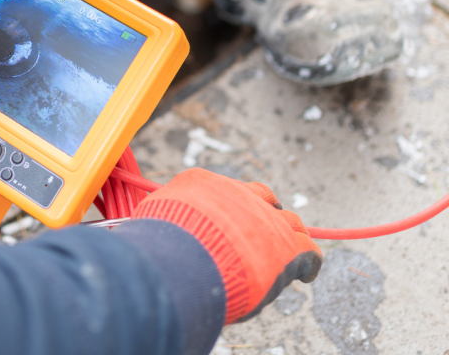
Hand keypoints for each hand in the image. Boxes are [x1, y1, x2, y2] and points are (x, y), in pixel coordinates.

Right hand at [133, 169, 321, 323]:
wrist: (185, 255)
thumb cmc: (161, 240)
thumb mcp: (152, 217)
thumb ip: (160, 217)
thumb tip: (148, 226)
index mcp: (204, 183)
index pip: (224, 190)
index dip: (230, 206)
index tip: (228, 219)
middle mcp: (238, 194)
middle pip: (261, 196)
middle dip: (264, 211)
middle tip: (262, 229)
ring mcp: (266, 218)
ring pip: (290, 220)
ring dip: (289, 234)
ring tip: (290, 247)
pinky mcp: (287, 246)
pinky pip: (309, 250)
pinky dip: (308, 262)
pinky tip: (307, 272)